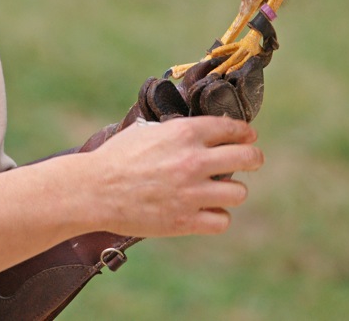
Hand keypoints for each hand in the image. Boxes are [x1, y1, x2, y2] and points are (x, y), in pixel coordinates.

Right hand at [81, 115, 262, 237]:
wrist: (94, 191)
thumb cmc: (115, 158)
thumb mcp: (146, 130)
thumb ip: (176, 130)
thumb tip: (195, 127)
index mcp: (184, 133)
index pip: (233, 128)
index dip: (245, 132)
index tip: (249, 137)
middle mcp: (194, 161)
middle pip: (247, 158)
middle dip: (253, 158)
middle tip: (252, 160)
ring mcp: (191, 193)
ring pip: (239, 192)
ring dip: (233, 190)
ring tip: (222, 190)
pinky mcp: (185, 221)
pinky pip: (222, 220)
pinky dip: (218, 217)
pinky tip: (208, 212)